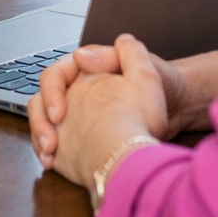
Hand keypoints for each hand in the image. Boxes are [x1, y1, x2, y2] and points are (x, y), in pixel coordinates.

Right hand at [27, 34, 170, 189]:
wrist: (177, 115)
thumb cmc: (165, 89)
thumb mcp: (148, 69)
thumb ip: (123, 54)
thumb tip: (82, 54)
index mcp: (89, 71)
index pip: (56, 75)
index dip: (52, 92)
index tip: (59, 112)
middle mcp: (79, 92)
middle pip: (43, 101)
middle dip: (40, 121)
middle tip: (51, 141)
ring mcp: (77, 117)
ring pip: (44, 122)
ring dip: (41, 137)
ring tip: (49, 154)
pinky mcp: (78, 139)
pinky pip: (53, 143)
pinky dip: (48, 153)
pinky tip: (53, 162)